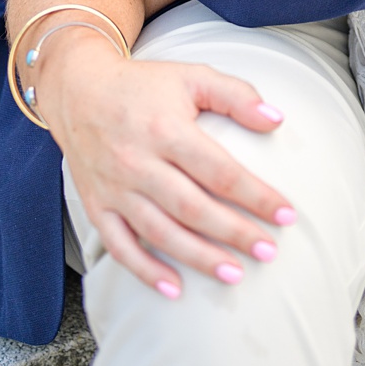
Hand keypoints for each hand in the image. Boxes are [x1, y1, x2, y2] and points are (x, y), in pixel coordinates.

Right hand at [34, 30, 292, 296]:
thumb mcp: (193, 76)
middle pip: (192, 208)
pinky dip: (145, 271)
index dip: (255, 195)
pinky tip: (174, 289)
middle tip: (268, 251)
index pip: (219, 171)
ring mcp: (115, 189)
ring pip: (159, 232)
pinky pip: (120, 246)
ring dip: (198, 257)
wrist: (78, 92)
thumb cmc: (145, 86)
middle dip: (233, 233)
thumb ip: (237, 95)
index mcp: (166, 130)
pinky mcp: (97, 206)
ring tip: (234, 274)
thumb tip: (277, 119)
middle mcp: (138, 164)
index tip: (287, 214)